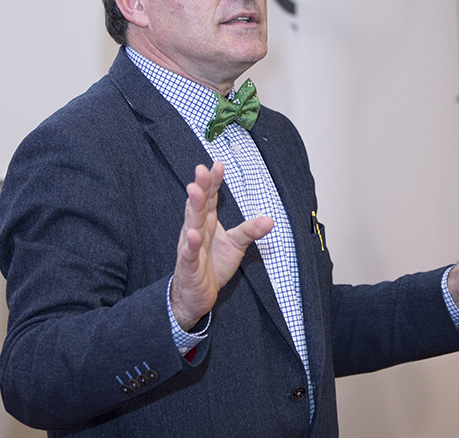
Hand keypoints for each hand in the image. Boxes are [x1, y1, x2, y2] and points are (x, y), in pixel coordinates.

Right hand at [169, 162, 273, 329]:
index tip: (218, 164)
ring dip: (193, 208)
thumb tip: (270, 219)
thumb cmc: (212, 266)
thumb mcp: (236, 244)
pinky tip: (193, 234)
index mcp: (207, 222)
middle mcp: (196, 230)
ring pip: (191, 224)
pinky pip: (189, 253)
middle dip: (200, 187)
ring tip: (195, 191)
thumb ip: (250, 230)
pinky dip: (191, 244)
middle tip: (202, 170)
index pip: (210, 198)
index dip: (213, 181)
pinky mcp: (189, 266)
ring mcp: (190, 247)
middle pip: (199, 205)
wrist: (196, 294)